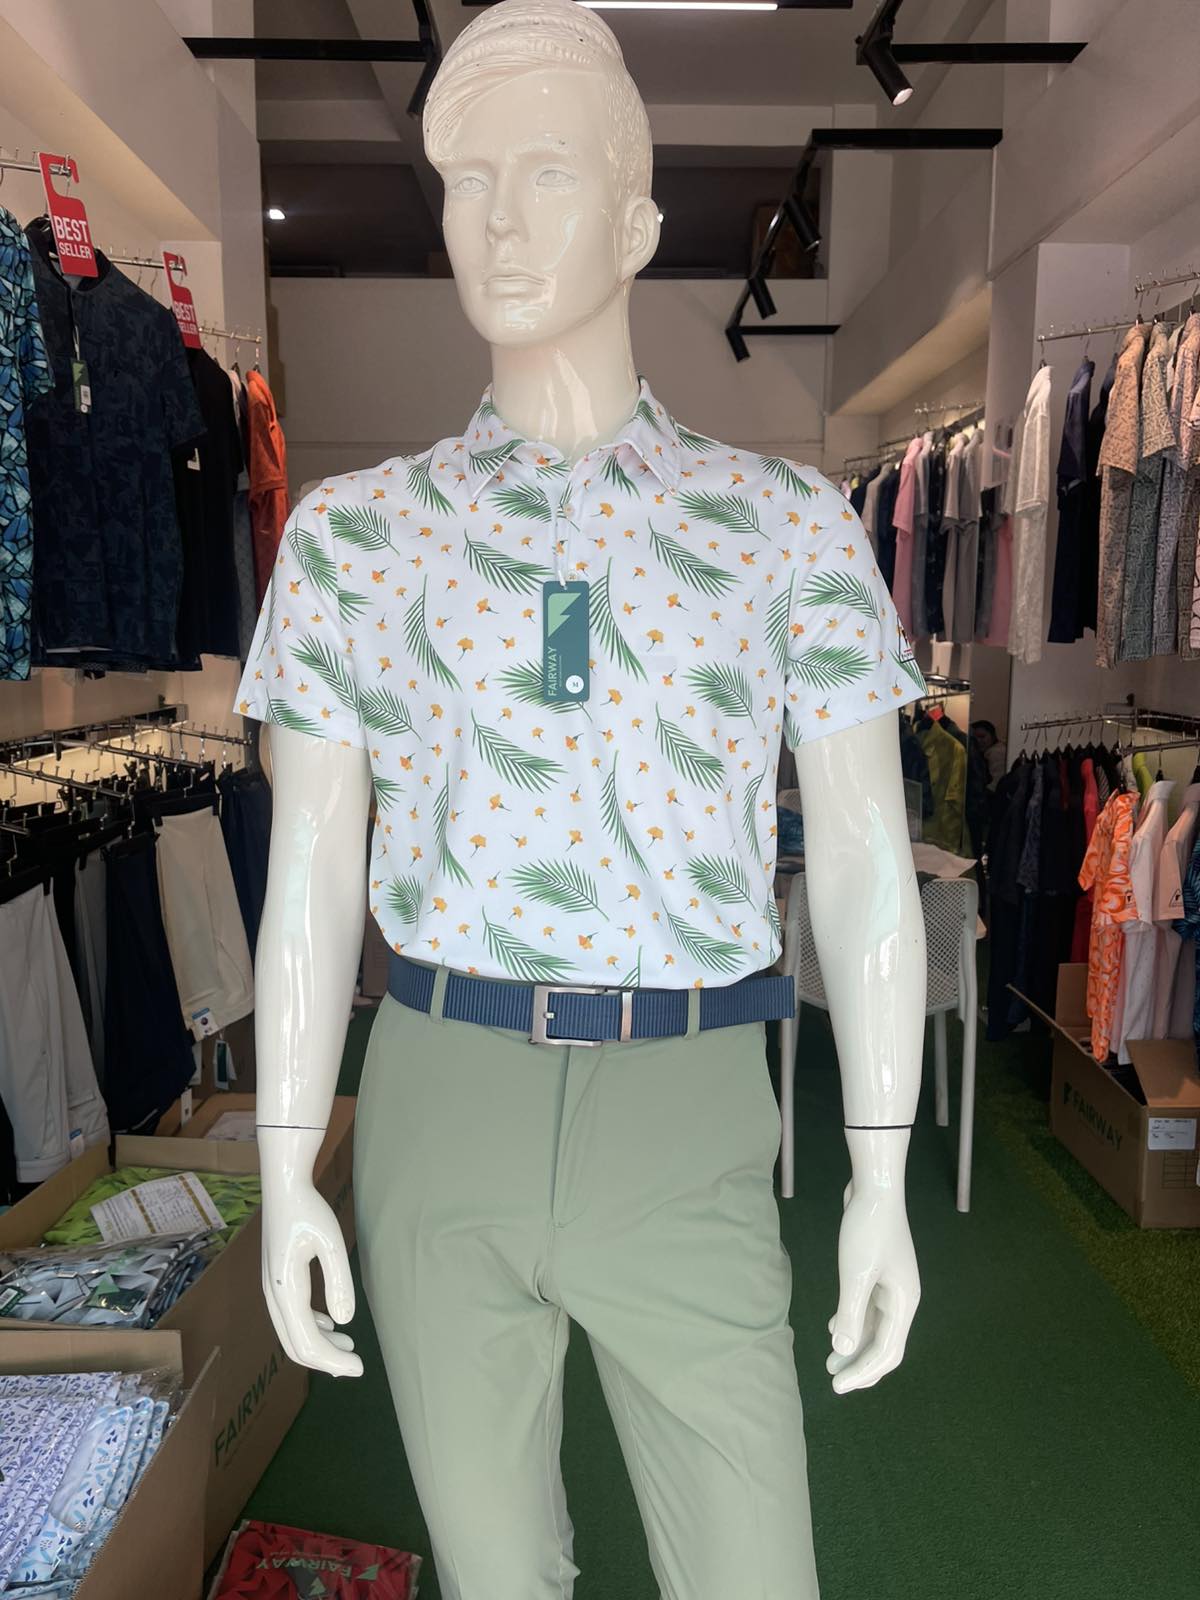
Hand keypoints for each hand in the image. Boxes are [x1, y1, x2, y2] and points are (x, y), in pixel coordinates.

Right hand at [258, 1126, 362, 1378]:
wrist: (283, 1188)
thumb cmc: (308, 1211)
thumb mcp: (331, 1242)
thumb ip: (339, 1282)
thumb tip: (345, 1322)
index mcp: (285, 1291)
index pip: (307, 1342)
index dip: (333, 1361)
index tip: (360, 1367)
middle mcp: (273, 1296)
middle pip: (295, 1345)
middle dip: (326, 1360)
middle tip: (356, 1365)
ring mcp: (271, 1290)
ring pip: (292, 1333)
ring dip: (320, 1345)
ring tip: (349, 1346)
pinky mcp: (276, 1281)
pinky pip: (290, 1317)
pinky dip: (311, 1328)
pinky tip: (331, 1324)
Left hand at [826, 1130, 919, 1394]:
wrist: (873, 1188)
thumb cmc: (867, 1230)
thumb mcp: (855, 1274)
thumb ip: (850, 1314)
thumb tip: (841, 1352)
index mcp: (903, 1304)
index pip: (887, 1352)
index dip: (864, 1373)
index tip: (838, 1387)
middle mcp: (901, 1299)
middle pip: (884, 1344)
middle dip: (861, 1366)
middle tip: (835, 1382)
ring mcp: (890, 1286)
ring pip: (873, 1327)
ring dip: (853, 1345)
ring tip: (830, 1363)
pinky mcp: (877, 1273)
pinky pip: (866, 1309)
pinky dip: (852, 1322)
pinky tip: (832, 1328)